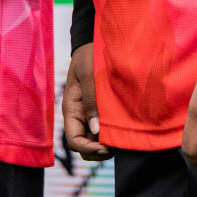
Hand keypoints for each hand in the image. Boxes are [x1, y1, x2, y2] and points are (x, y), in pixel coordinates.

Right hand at [63, 43, 111, 160]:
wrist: (94, 45)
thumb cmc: (89, 57)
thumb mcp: (87, 75)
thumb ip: (90, 100)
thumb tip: (96, 129)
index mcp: (71, 109)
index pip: (74, 141)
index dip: (88, 148)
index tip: (106, 147)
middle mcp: (80, 116)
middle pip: (84, 146)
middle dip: (98, 152)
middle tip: (117, 147)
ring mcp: (90, 115)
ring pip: (95, 141)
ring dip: (106, 145)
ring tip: (122, 140)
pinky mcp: (101, 111)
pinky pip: (104, 130)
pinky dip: (112, 135)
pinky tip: (124, 131)